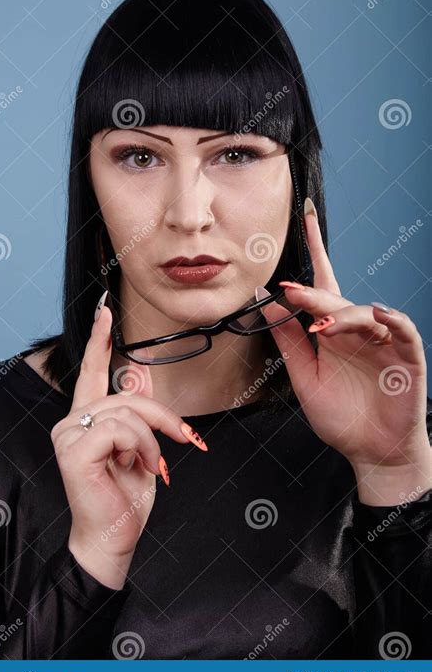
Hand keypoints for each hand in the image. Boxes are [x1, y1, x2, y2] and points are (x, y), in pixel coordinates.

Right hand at [50, 301, 192, 586]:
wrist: (114, 536)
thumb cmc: (125, 496)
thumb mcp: (141, 448)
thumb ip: (138, 413)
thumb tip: (139, 374)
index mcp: (87, 418)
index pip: (92, 372)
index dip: (99, 340)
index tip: (104, 311)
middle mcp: (72, 421)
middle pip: (126, 395)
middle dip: (162, 417)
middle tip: (186, 439)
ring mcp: (68, 433)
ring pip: (127, 412)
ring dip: (153, 440)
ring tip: (154, 466)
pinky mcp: (73, 448)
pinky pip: (120, 429)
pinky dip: (141, 447)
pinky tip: (141, 466)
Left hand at [259, 202, 430, 503]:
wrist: (373, 454)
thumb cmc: (342, 418)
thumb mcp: (306, 378)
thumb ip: (289, 341)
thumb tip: (265, 303)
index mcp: (333, 333)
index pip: (323, 285)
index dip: (316, 250)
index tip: (304, 217)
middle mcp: (358, 332)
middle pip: (337, 299)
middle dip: (314, 295)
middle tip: (291, 293)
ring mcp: (384, 343)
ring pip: (365, 314)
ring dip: (341, 315)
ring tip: (320, 327)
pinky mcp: (407, 358)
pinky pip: (403, 331)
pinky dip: (391, 321)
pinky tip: (377, 315)